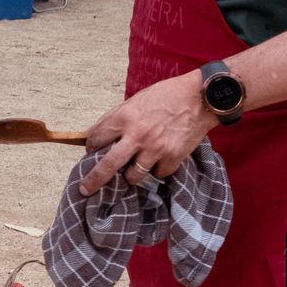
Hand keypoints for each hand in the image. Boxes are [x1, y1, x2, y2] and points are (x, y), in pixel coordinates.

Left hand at [80, 71, 214, 195]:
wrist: (201, 97)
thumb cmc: (166, 96)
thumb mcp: (135, 101)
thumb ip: (117, 118)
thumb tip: (95, 135)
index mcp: (124, 117)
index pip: (96, 139)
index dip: (90, 147)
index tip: (91, 152)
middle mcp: (137, 135)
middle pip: (108, 166)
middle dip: (93, 181)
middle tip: (85, 190)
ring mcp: (156, 149)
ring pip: (132, 177)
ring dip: (131, 174)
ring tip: (137, 164)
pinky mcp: (173, 158)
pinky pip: (157, 174)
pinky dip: (157, 169)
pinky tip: (161, 157)